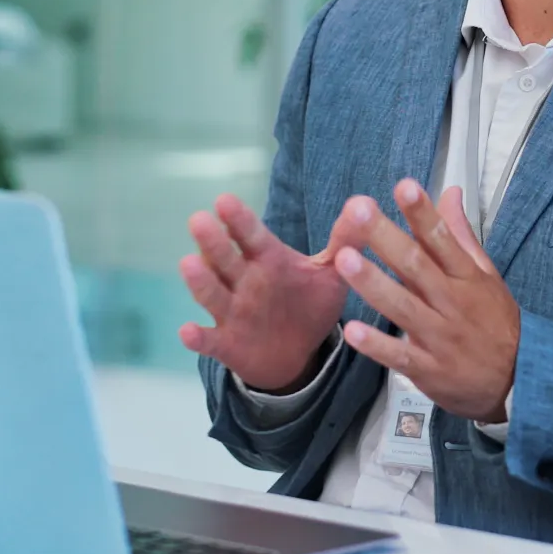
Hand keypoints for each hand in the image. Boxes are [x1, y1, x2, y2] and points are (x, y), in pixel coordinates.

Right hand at [178, 194, 365, 392]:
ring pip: (212, 293)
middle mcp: (244, 281)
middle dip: (213, 241)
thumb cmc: (308, 303)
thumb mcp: (329, 273)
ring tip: (189, 264)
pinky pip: (209, 340)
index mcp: (268, 258)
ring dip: (200, 281)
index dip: (238, 219)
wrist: (296, 353)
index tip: (224, 200)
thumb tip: (365, 204)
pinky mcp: (226, 344)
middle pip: (225, 258)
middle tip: (200, 220)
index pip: (251, 235)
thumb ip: (345, 241)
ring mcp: (232, 312)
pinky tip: (187, 332)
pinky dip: (198, 338)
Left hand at [335, 180, 519, 422]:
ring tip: (345, 259)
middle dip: (385, 237)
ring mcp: (440, 337)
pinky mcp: (428, 369)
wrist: (520, 381)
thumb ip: (461, 234)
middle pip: (416, 266)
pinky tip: (353, 330)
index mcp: (467, 278)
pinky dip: (377, 344)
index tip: (404, 187)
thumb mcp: (486, 275)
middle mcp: (452, 303)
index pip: (443, 239)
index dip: (422, 213)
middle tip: (359, 211)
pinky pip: (400, 356)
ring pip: (403, 307)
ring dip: (373, 283)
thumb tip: (449, 192)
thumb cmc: (496, 322)